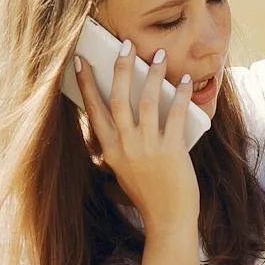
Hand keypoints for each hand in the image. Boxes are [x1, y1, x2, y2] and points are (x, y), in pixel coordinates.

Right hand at [73, 41, 199, 233]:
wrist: (168, 220)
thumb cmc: (148, 194)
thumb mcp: (125, 169)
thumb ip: (122, 145)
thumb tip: (127, 114)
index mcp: (110, 150)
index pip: (93, 110)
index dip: (86, 84)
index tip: (80, 60)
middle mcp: (125, 146)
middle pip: (118, 98)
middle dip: (121, 68)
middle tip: (126, 44)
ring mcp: (147, 148)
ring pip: (146, 101)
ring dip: (152, 74)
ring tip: (157, 55)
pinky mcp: (171, 150)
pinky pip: (174, 114)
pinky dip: (180, 95)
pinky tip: (184, 80)